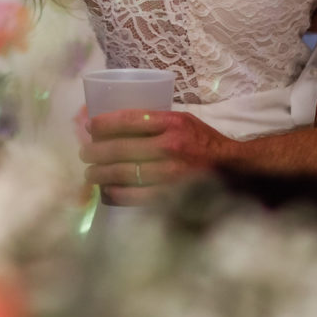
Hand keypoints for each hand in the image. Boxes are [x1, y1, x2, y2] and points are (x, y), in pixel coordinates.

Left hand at [81, 109, 234, 203]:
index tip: (89, 126)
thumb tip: (113, 123)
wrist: (232, 168)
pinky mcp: (172, 195)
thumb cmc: (202, 141)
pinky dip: (117, 194)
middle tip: (84, 154)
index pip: (129, 120)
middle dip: (96, 151)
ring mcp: (171, 173)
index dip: (104, 123)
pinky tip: (107, 192)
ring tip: (90, 173)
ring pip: (125, 173)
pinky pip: (136, 196)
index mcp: (173, 123)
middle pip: (121, 148)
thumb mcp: (182, 120)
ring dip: (101, 174)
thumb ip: (154, 121)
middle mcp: (171, 146)